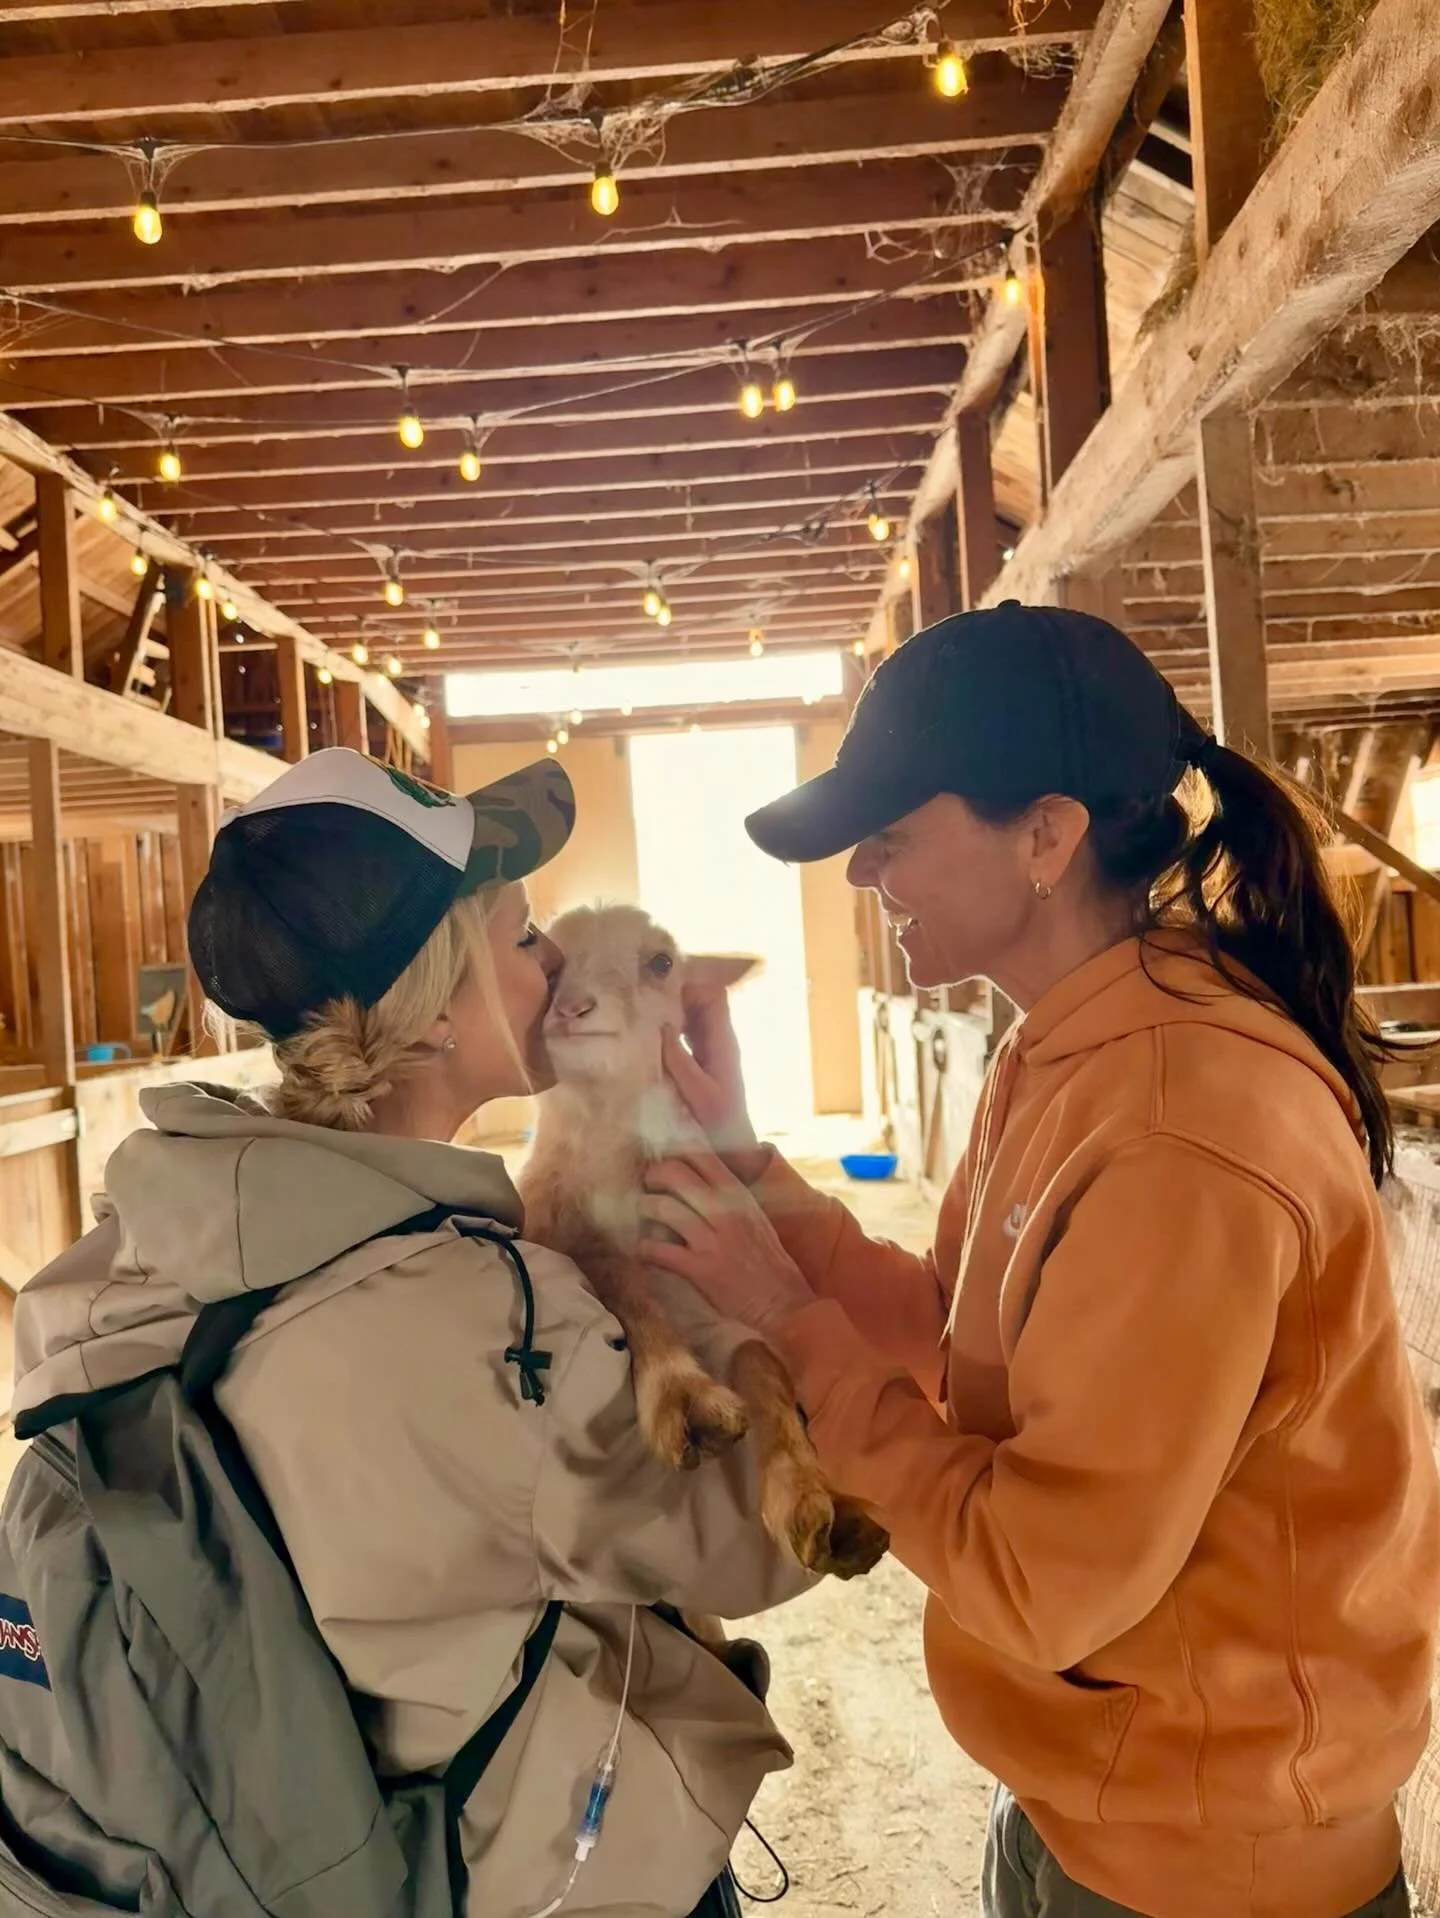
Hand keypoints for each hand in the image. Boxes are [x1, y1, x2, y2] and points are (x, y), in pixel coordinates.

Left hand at [640, 1148, 813, 1333]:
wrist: (782, 1302)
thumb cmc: (768, 1260)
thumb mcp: (754, 1216)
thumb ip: (729, 1194)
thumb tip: (698, 1177)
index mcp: (738, 1194)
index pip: (700, 1154)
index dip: (675, 1153)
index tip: (665, 1162)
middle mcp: (724, 1211)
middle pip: (674, 1172)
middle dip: (653, 1176)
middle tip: (650, 1188)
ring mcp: (711, 1240)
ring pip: (661, 1207)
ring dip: (645, 1210)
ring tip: (645, 1218)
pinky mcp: (699, 1269)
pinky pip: (657, 1249)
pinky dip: (645, 1249)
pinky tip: (647, 1252)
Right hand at [662, 985, 765, 1180]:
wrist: (732, 1149)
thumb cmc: (718, 1125)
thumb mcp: (697, 1094)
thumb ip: (680, 1060)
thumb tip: (663, 1026)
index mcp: (724, 1043)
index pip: (715, 996)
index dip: (690, 990)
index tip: (662, 1001)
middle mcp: (720, 1040)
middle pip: (701, 1001)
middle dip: (675, 1000)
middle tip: (646, 1010)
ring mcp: (711, 1049)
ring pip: (692, 1016)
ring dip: (670, 1016)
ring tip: (644, 1024)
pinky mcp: (701, 1061)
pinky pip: (686, 1034)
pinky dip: (669, 1032)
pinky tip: (650, 1043)